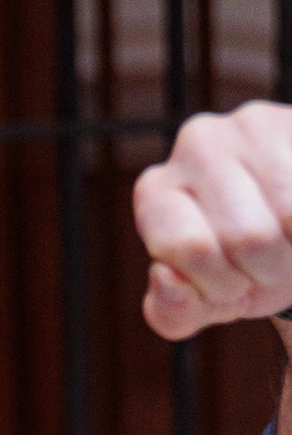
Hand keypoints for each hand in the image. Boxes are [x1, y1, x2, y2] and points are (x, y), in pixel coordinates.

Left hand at [134, 102, 291, 338]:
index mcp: (155, 192)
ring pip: (288, 215)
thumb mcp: (205, 303)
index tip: (229, 283)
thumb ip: (172, 311)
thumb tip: (164, 277)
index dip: (222, 285)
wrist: (291, 235)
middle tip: (268, 264)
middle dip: (265, 271)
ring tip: (288, 243)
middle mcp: (195, 143)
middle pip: (246, 235)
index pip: (192, 249)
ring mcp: (250, 123)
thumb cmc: (239, 269)